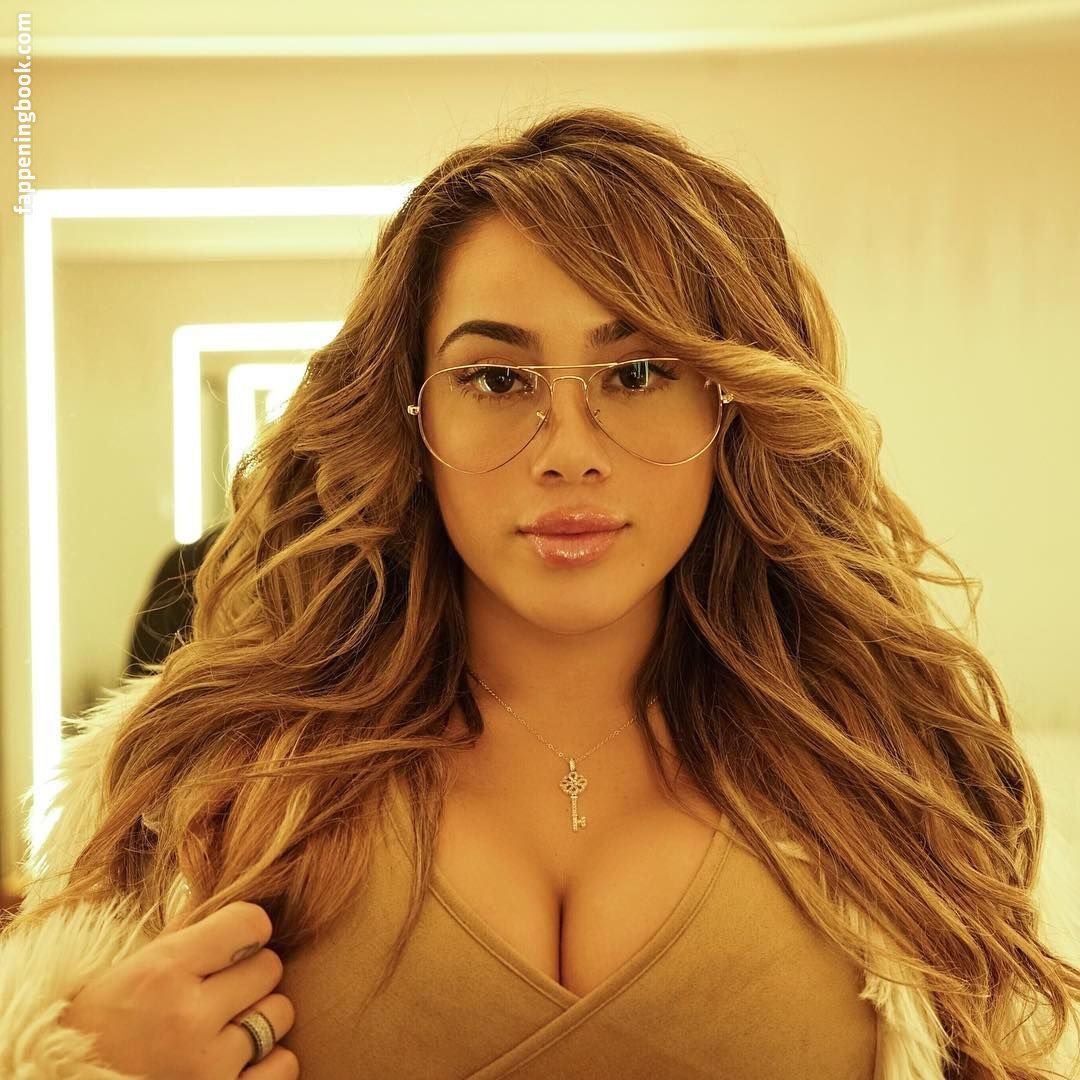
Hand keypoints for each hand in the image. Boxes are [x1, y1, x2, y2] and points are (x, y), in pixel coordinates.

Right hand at [59, 899, 297, 1077]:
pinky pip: (284, 1066)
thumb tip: (237, 903)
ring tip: (223, 1030)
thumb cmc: (100, 1031)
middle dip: (249, 976)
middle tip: (219, 993)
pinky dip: (267, 1065)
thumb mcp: (129, 972)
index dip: (245, 931)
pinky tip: (235, 1064)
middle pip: (270, 966)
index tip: (230, 944)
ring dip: (259, 1020)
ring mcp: (207, 1068)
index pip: (251, 923)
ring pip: (280, 1014)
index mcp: (161, 972)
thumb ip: (186, 937)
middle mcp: (188, 1018)